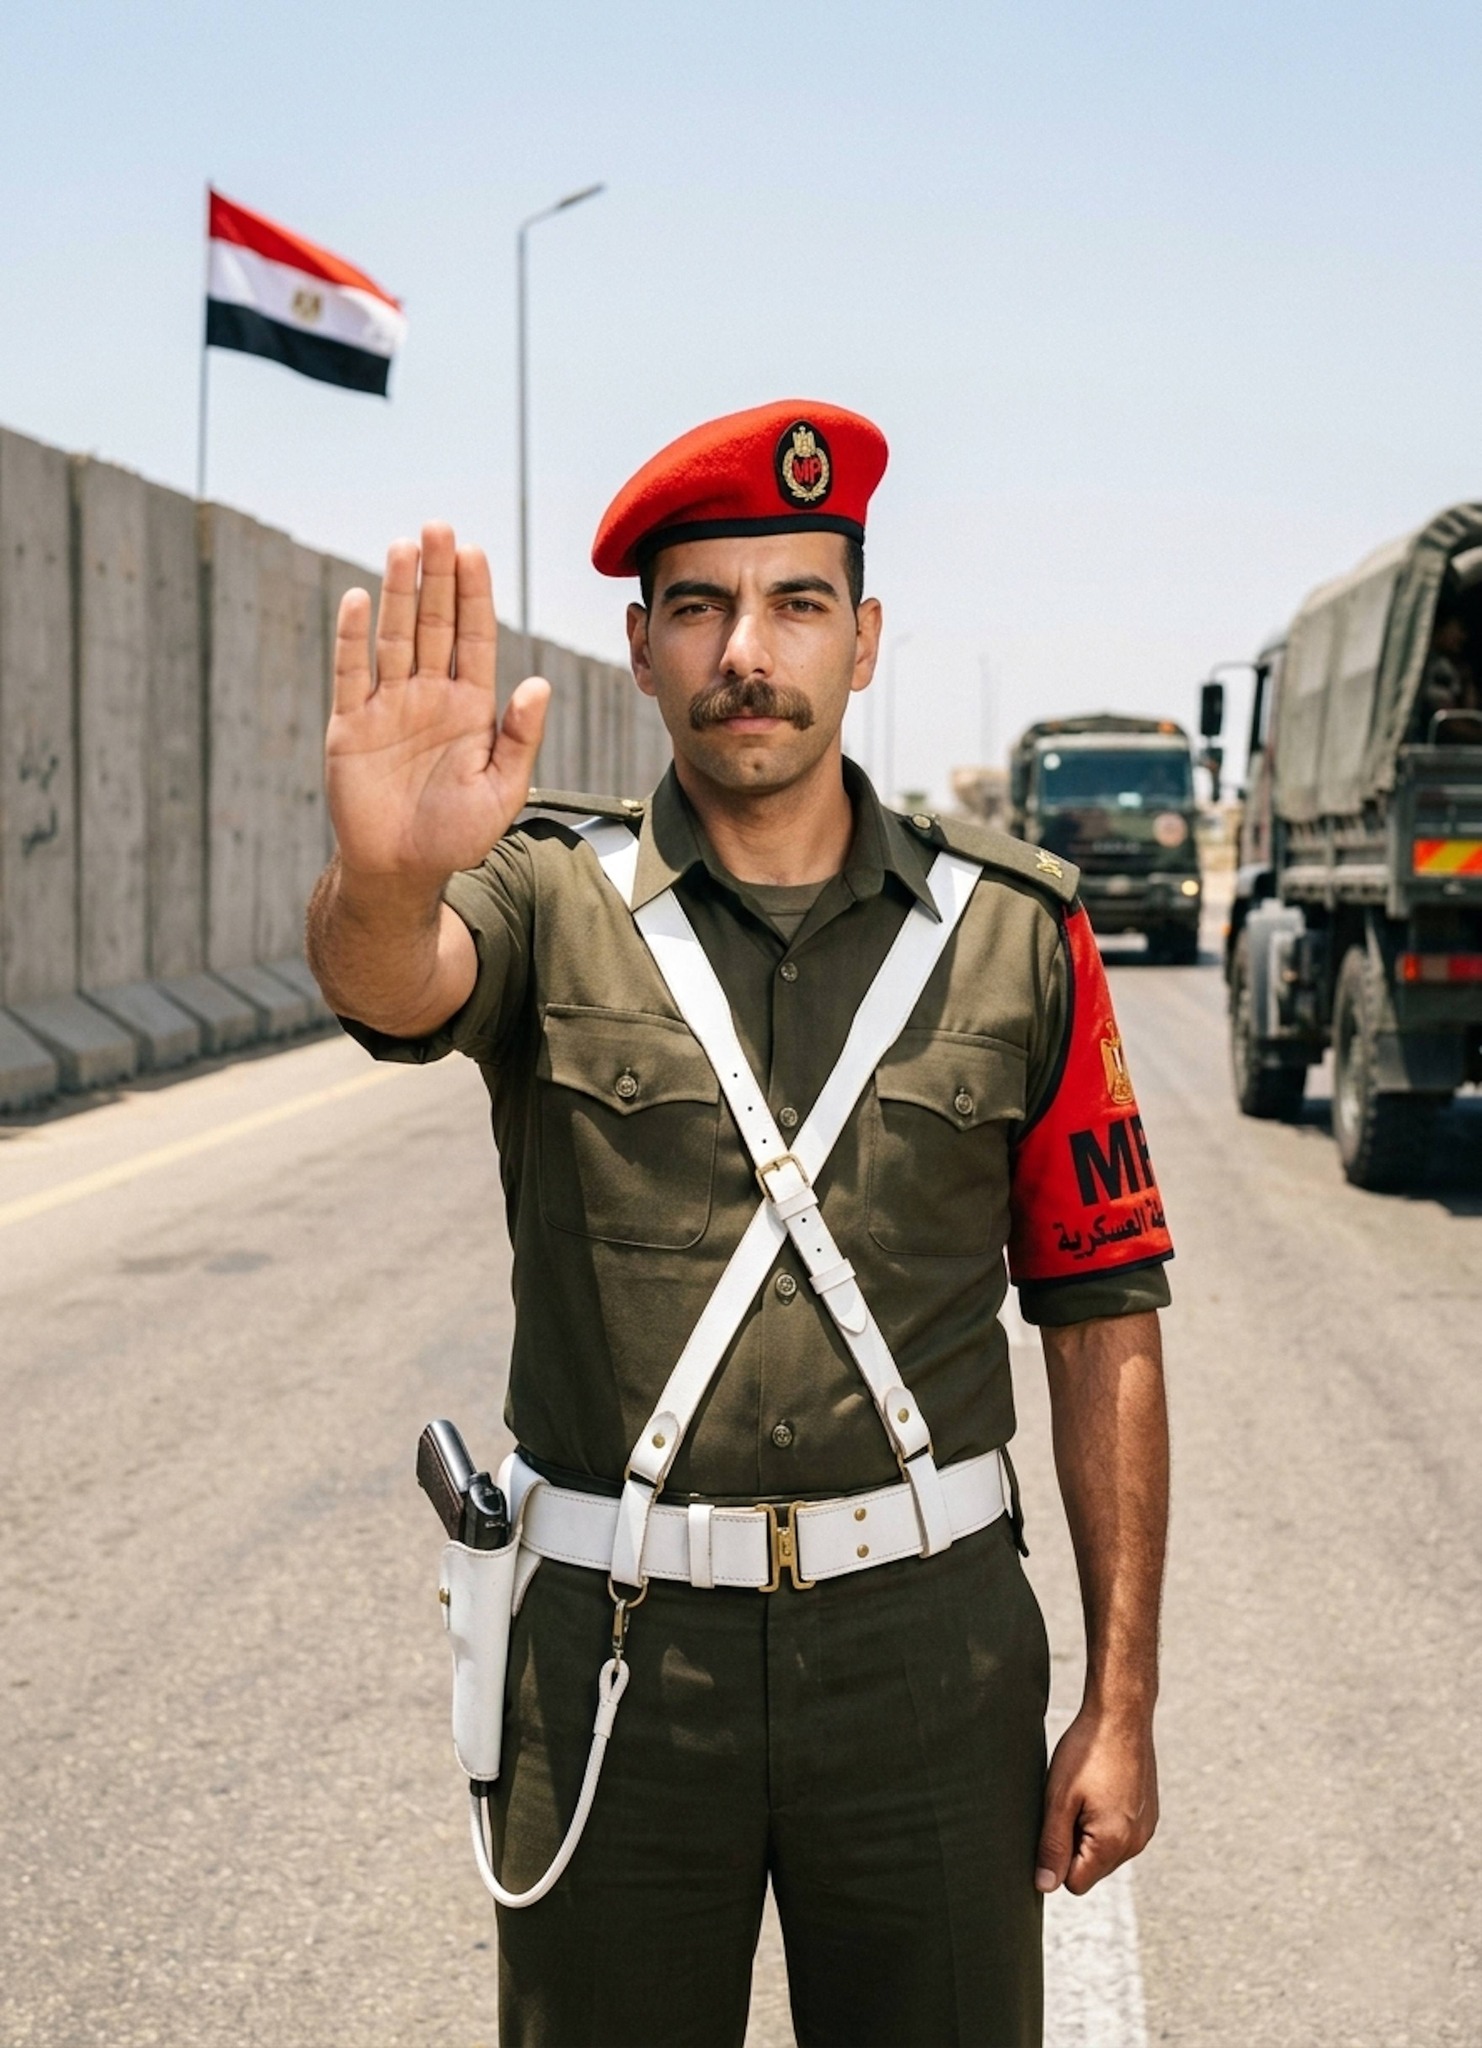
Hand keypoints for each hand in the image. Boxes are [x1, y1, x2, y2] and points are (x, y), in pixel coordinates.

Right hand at [326, 523, 549, 884]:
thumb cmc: (456, 836)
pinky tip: (361, 599)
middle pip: (434, 624)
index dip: (474, 596)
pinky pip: (351, 672)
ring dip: (399, 593)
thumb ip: (519, 738)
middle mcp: (430, 696)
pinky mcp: (351, 724)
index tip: (475, 553)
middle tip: (440, 528)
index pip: (474, 638)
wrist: (400, 871)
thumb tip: (538, 684)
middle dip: (438, 577)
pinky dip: (353, 637)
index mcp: (470, 708)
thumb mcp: (502, 791)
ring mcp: (388, 707)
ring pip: (395, 637)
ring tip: (404, 547)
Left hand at [1034, 1705, 1158, 1895]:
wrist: (1121, 1714)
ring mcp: (1146, 1829)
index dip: (1056, 1858)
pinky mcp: (1149, 1815)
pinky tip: (1100, 1787)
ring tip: (1084, 1792)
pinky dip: (1105, 1820)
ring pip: (1105, 1852)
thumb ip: (1052, 1846)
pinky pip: (1120, 1834)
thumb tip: (1044, 1886)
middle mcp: (1136, 1843)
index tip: (1053, 1822)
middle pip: (1091, 1869)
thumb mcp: (1058, 1798)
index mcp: (1113, 1844)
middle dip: (1073, 1845)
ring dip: (1089, 1832)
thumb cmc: (1086, 1752)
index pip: (1074, 1883)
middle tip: (1067, 1802)